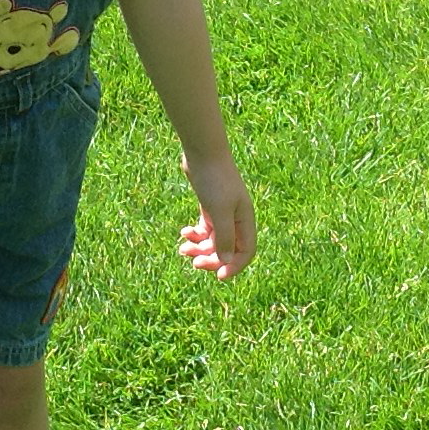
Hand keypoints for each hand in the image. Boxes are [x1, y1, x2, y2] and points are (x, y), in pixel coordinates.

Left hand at [178, 153, 255, 279]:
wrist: (203, 153)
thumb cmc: (214, 180)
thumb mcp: (219, 211)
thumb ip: (223, 237)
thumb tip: (225, 262)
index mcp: (245, 220)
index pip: (245, 252)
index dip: (234, 266)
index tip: (218, 276)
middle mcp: (236, 219)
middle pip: (227, 250)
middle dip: (211, 259)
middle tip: (194, 263)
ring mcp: (222, 213)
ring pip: (213, 241)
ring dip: (199, 249)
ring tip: (182, 249)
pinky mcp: (209, 207)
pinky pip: (205, 230)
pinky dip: (195, 235)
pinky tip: (184, 232)